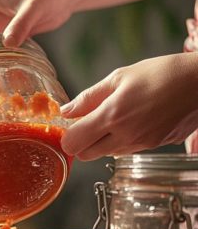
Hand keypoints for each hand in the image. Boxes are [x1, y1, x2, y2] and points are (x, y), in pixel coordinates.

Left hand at [60, 53, 197, 160]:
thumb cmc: (163, 73)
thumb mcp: (120, 77)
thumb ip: (89, 97)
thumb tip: (65, 111)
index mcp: (113, 116)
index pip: (73, 143)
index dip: (67, 135)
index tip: (70, 124)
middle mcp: (126, 136)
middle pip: (85, 155)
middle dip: (81, 141)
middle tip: (88, 122)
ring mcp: (142, 144)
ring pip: (106, 154)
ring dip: (101, 142)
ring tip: (114, 118)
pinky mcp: (155, 147)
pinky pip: (126, 151)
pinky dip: (120, 141)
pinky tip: (131, 122)